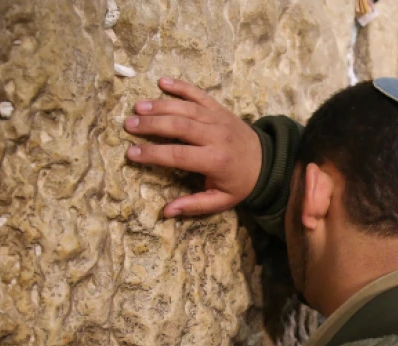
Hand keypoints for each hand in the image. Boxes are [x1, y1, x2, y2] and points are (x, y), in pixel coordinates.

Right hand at [124, 77, 261, 217]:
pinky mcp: (220, 109)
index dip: (154, 154)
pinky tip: (162, 81)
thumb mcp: (222, 200)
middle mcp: (216, 137)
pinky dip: (181, 86)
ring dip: (160, 106)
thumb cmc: (240, 183)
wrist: (268, 163)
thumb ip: (194, 205)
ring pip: (186, 108)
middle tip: (128, 125)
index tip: (132, 153)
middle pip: (179, 126)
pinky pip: (199, 95)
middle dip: (151, 125)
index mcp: (215, 161)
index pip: (178, 155)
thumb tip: (166, 212)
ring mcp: (218, 119)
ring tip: (138, 107)